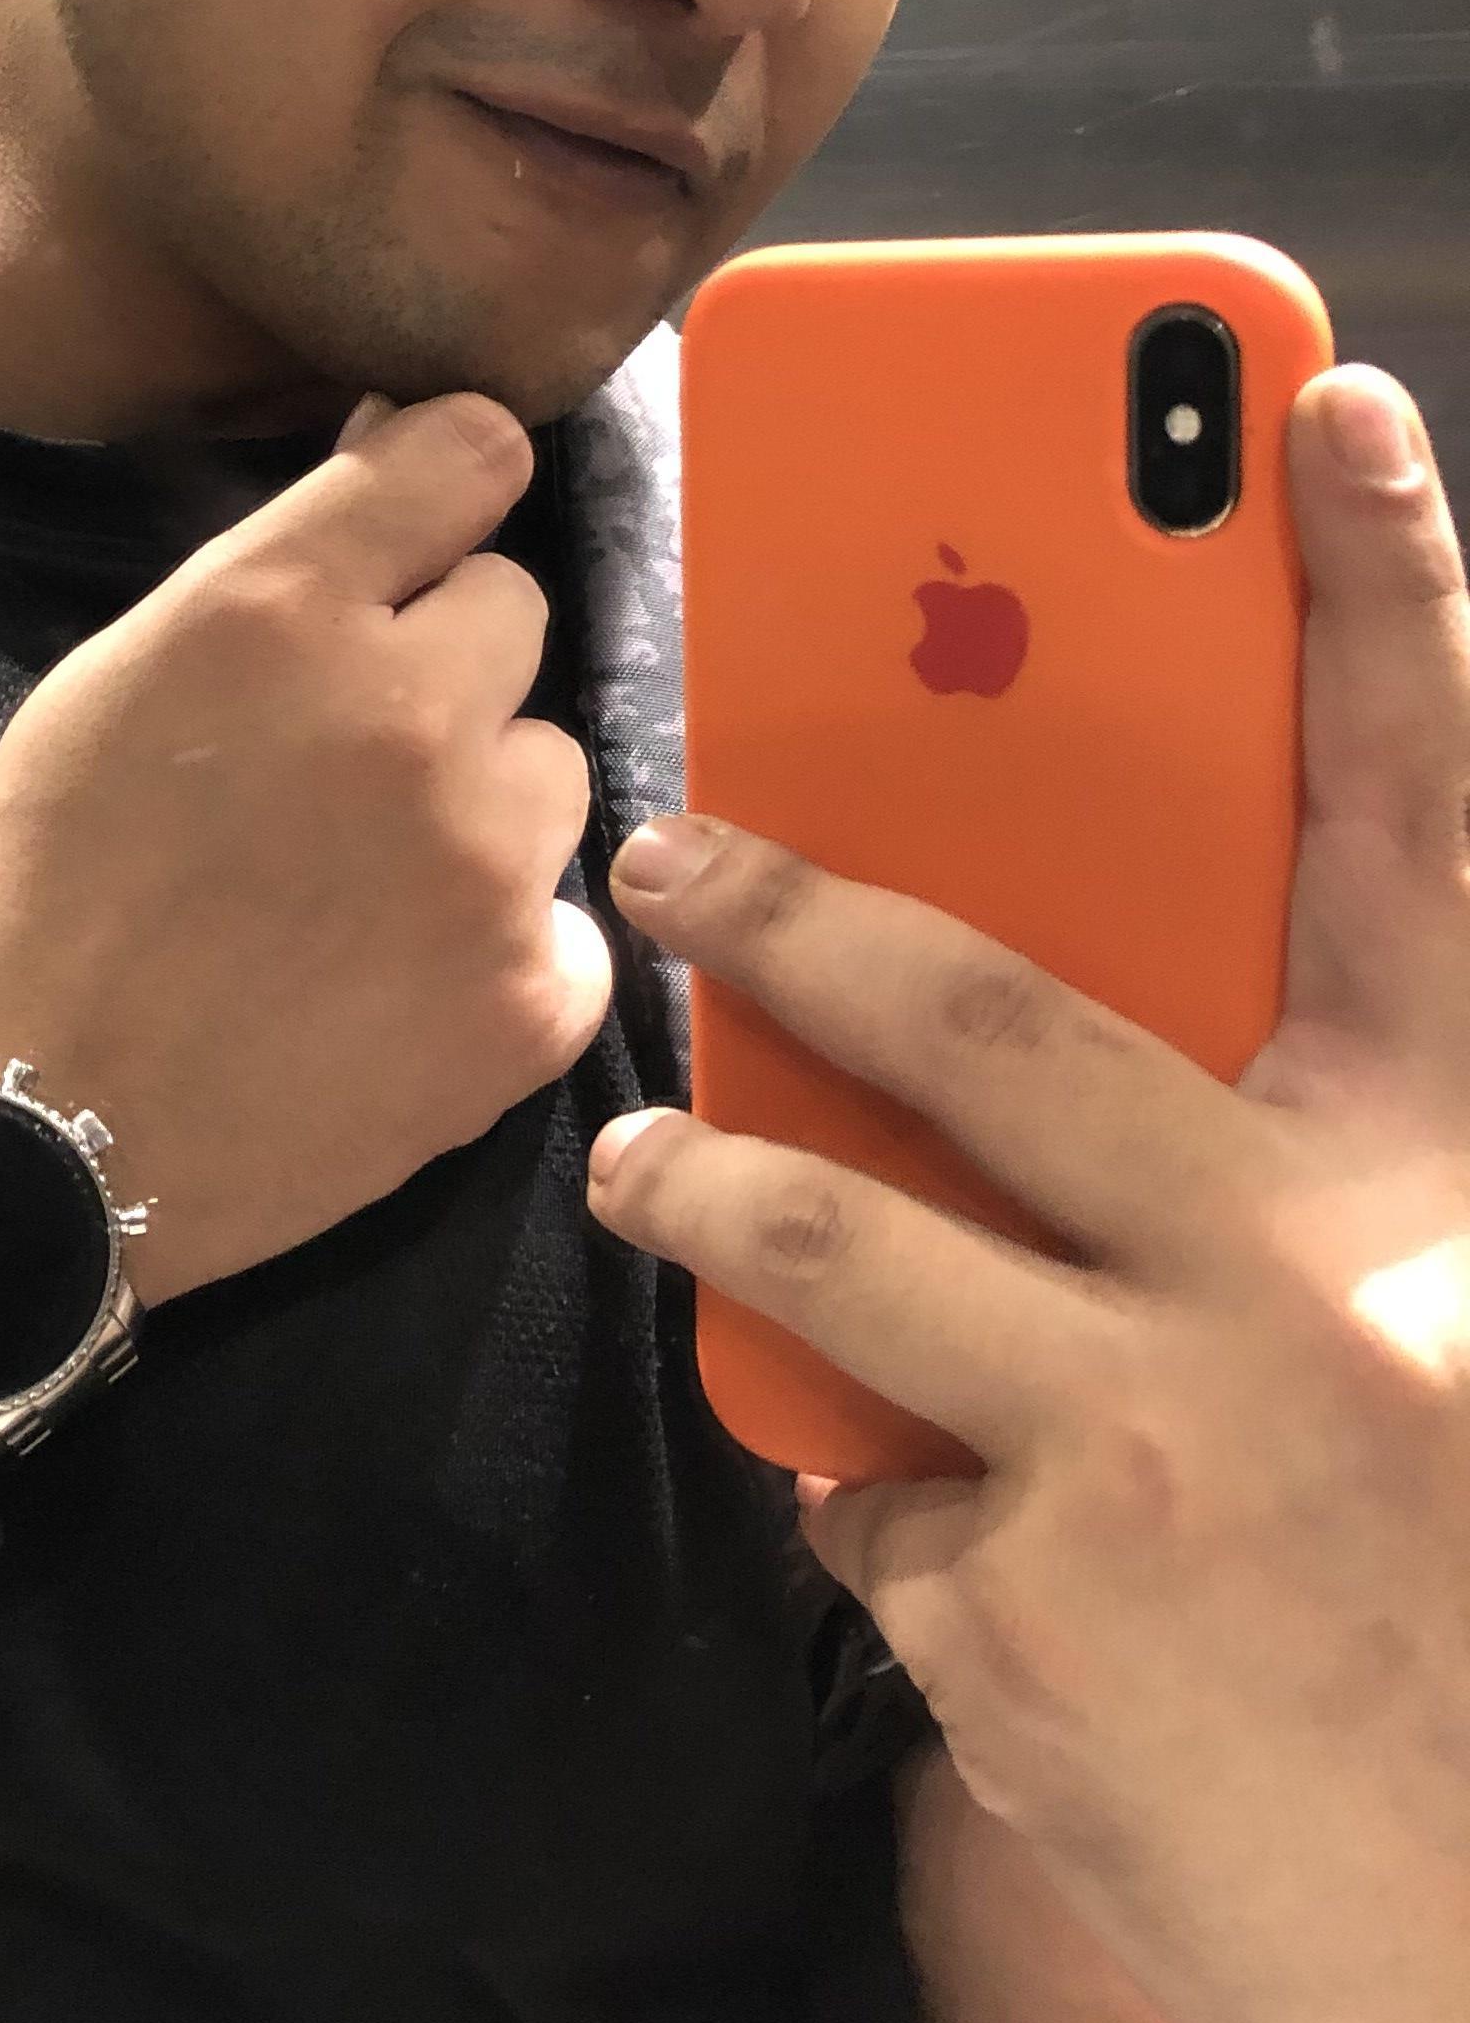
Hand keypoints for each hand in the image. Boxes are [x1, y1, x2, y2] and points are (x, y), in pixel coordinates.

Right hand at [0, 391, 612, 1301]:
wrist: (28, 1137)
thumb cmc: (45, 891)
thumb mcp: (116, 680)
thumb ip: (268, 583)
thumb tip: (394, 484)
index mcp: (281, 607)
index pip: (472, 450)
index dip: (446, 491)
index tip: (422, 541)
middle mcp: (407, 709)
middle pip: (515, 610)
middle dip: (442, 666)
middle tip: (347, 759)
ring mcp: (485, 859)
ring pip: (551, 765)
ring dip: (482, 806)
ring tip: (366, 890)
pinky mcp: (531, 997)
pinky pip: (570, 922)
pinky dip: (503, 952)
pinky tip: (400, 990)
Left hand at [584, 366, 1469, 2022]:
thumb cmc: (1455, 1598)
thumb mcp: (1437, 1336)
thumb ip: (1294, 1173)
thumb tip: (1056, 1045)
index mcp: (1446, 1181)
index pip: (1433, 837)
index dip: (1398, 607)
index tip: (1329, 407)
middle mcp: (1315, 1277)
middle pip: (1007, 1014)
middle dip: (803, 906)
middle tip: (670, 846)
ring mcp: (1158, 1447)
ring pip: (844, 1243)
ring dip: (710, 1185)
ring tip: (635, 1165)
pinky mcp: (1027, 1615)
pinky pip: (876, 1501)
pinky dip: (894, 1513)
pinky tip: (971, 1582)